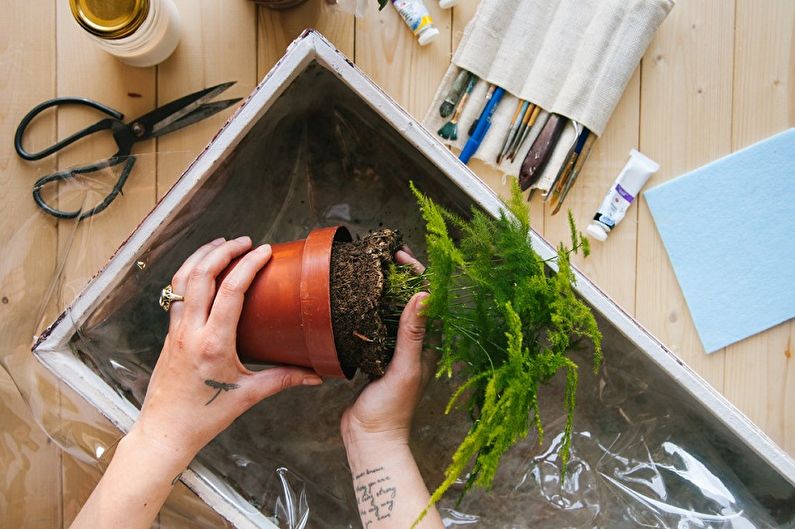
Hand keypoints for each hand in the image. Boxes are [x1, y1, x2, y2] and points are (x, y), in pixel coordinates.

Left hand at [133, 236, 321, 458]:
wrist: (165, 431)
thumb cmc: (204, 417)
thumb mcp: (248, 396)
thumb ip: (283, 379)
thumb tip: (315, 375)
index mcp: (213, 344)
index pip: (231, 292)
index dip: (248, 265)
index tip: (264, 251)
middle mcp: (190, 331)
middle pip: (201, 275)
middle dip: (223, 251)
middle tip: (245, 242)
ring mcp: (176, 330)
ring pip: (182, 279)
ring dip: (201, 256)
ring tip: (222, 244)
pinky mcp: (169, 333)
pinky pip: (176, 293)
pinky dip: (189, 273)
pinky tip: (203, 270)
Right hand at [340, 248, 432, 447]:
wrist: (368, 438)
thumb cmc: (391, 411)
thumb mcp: (404, 369)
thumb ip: (412, 334)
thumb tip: (424, 296)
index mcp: (428, 346)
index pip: (428, 302)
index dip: (418, 276)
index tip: (402, 257)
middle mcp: (414, 346)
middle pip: (410, 303)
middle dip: (400, 278)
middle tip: (384, 256)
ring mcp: (395, 352)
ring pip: (392, 313)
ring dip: (384, 291)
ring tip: (370, 270)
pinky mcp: (376, 358)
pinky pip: (375, 328)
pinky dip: (369, 311)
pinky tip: (357, 301)